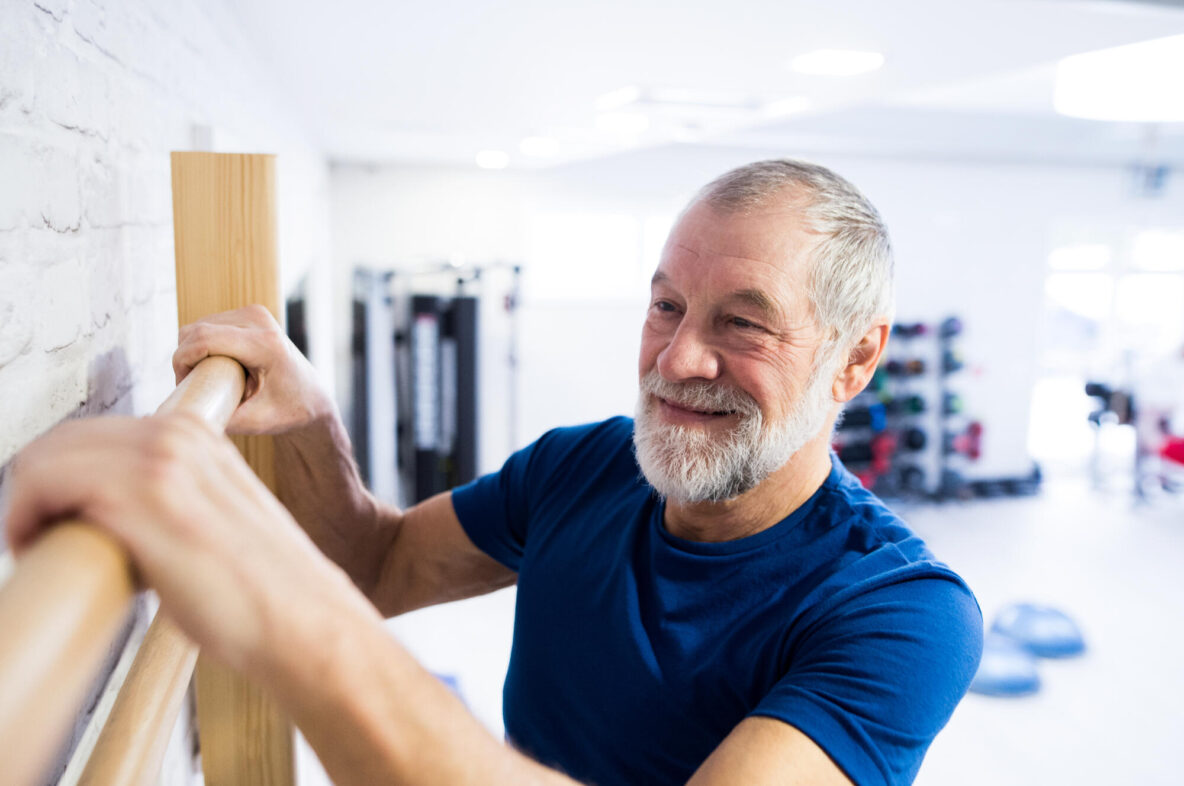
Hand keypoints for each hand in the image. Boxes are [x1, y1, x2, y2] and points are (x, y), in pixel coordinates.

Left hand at [4, 414, 367, 674]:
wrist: (303, 621)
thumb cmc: (263, 592)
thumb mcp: (217, 519)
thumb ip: (172, 499)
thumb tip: (109, 518)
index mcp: (199, 437)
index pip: (96, 432)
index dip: (62, 474)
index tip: (57, 516)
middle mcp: (179, 436)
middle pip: (63, 437)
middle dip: (36, 485)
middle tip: (38, 533)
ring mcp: (162, 461)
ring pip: (45, 455)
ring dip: (24, 501)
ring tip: (36, 544)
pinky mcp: (142, 496)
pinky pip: (43, 481)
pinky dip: (21, 514)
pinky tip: (33, 546)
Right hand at [173, 305, 333, 434]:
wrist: (313, 397)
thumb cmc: (290, 411)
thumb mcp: (258, 422)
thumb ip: (224, 420)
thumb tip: (189, 417)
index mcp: (265, 344)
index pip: (204, 338)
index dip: (182, 360)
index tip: (181, 386)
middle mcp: (260, 320)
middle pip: (196, 330)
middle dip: (185, 359)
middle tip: (194, 387)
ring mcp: (254, 314)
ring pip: (199, 327)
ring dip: (194, 352)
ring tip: (210, 379)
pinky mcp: (249, 314)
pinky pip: (209, 326)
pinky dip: (203, 346)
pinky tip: (216, 366)